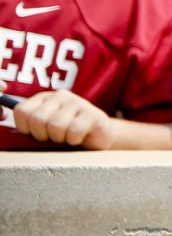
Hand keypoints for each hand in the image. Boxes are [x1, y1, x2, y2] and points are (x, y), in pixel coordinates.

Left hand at [2, 83, 116, 148]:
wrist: (98, 137)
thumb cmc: (65, 135)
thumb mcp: (43, 128)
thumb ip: (28, 126)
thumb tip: (5, 132)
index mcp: (44, 98)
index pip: (21, 111)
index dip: (26, 128)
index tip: (37, 133)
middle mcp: (61, 96)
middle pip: (37, 119)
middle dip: (43, 135)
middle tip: (54, 137)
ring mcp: (78, 102)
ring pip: (55, 126)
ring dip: (60, 138)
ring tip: (67, 137)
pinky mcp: (92, 114)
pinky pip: (73, 132)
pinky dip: (74, 140)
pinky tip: (79, 137)